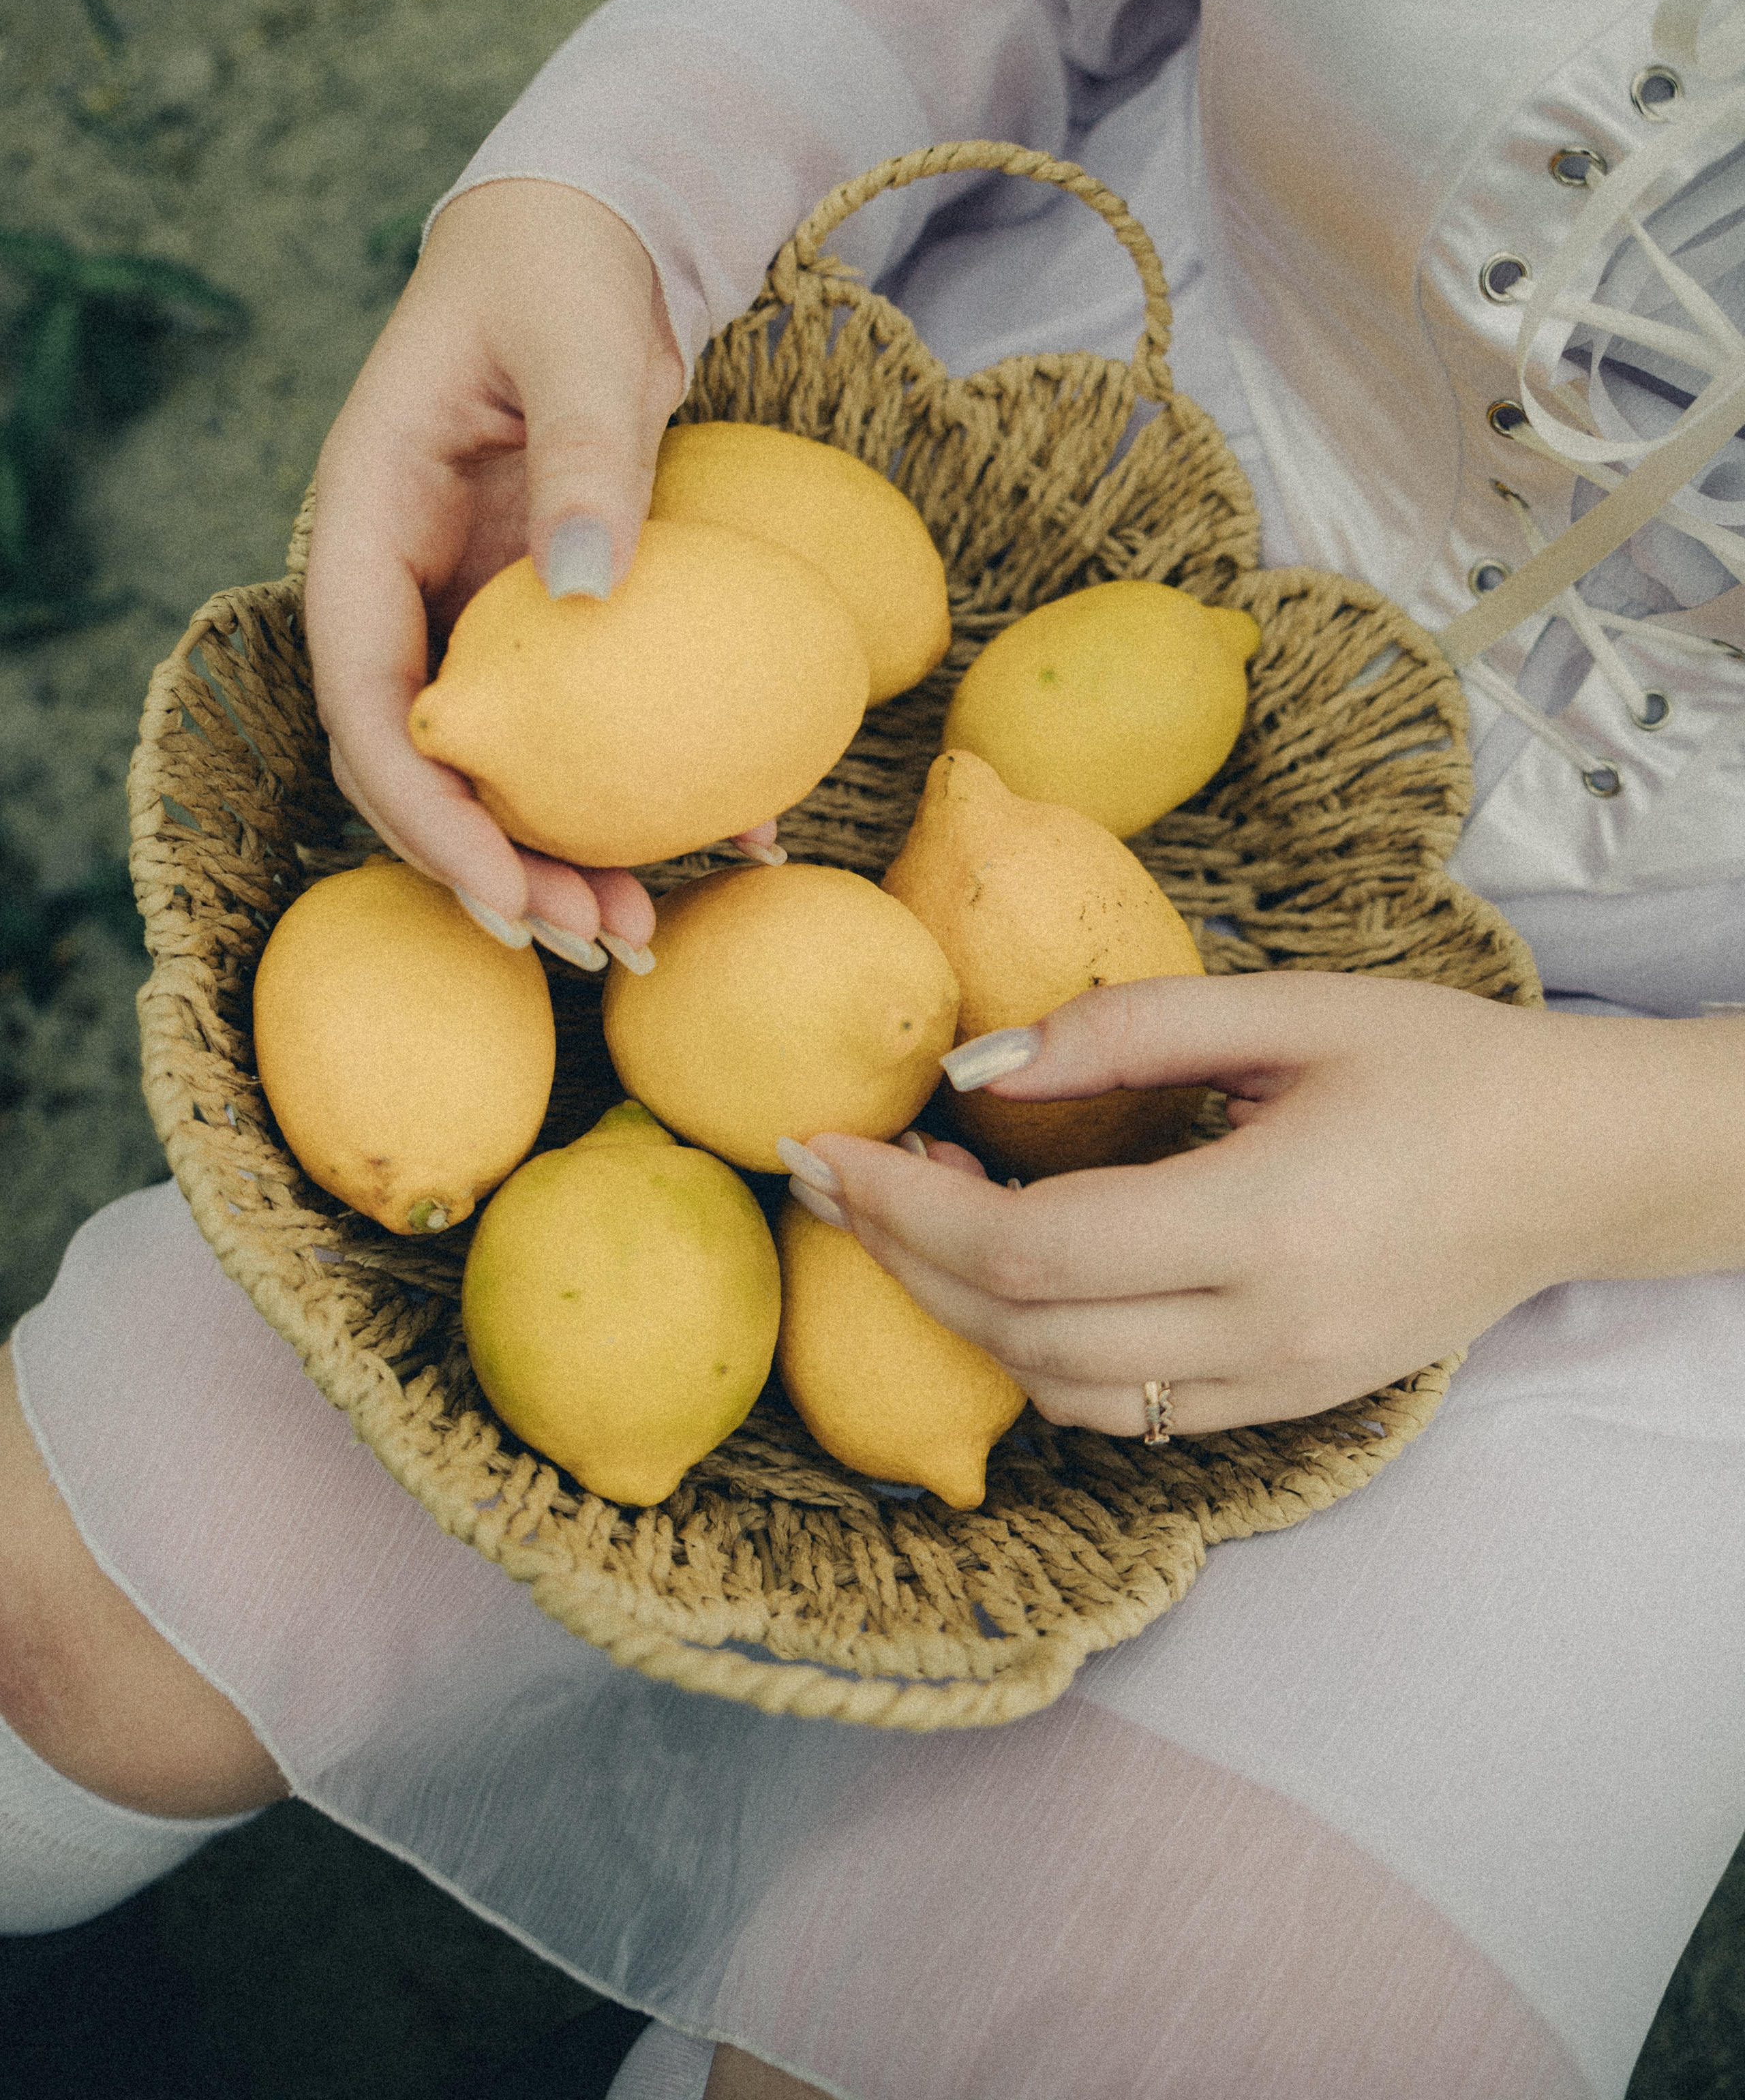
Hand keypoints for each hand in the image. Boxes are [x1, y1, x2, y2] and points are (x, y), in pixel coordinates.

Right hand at [304, 180, 775, 959]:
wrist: (586, 241)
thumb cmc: (563, 268)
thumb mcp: (578, 337)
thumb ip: (585, 450)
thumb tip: (587, 590)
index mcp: (367, 520)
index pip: (364, 694)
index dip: (420, 808)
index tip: (503, 892)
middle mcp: (403, 583)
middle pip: (420, 760)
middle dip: (490, 870)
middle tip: (594, 940)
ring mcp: (470, 607)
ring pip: (494, 761)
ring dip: (556, 855)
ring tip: (640, 930)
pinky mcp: (541, 617)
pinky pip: (574, 721)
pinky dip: (632, 786)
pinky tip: (724, 842)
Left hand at [806, 975, 1744, 1434]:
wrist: (1582, 1164)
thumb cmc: (1444, 1065)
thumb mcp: (1291, 1009)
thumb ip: (1124, 1032)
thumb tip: (976, 1066)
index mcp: (1262, 1225)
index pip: (1027, 1249)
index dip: (900, 1207)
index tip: (818, 1147)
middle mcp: (1263, 1334)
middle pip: (1022, 1332)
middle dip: (900, 1256)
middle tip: (832, 1175)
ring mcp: (1280, 1387)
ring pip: (1063, 1390)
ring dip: (962, 1312)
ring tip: (916, 1210)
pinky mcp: (1292, 1405)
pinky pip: (1129, 1408)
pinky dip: (1041, 1350)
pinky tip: (1010, 1271)